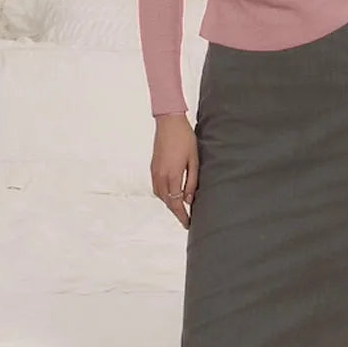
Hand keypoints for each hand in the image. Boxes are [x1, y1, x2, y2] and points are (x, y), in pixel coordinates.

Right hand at [151, 114, 198, 228]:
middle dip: (176, 212)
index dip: (182, 216)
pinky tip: (171, 194)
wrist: (169, 122)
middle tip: (186, 219)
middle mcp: (161, 176)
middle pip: (167, 202)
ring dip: (170, 203)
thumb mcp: (194, 160)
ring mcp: (155, 171)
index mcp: (172, 175)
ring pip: (160, 196)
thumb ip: (192, 182)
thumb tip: (190, 200)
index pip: (176, 203)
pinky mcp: (153, 167)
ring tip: (181, 208)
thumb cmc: (185, 138)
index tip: (188, 224)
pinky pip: (156, 187)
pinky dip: (164, 195)